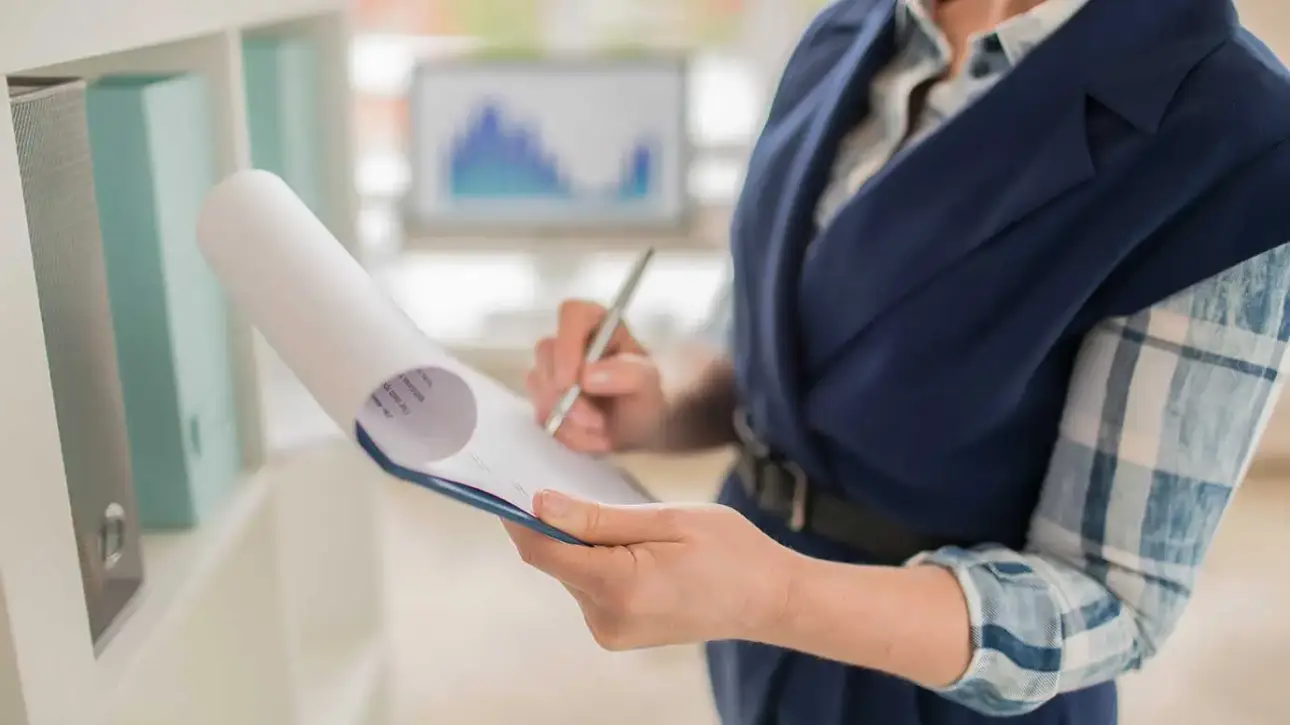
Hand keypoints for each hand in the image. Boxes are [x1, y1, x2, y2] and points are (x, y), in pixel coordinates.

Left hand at [504, 490, 799, 649]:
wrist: (771, 600)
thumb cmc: (731, 552)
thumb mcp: (668, 519)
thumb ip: (598, 517)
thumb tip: (540, 504)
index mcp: (619, 587)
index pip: (543, 549)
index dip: (519, 516)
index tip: (508, 483)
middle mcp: (607, 619)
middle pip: (555, 561)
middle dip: (556, 524)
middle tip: (575, 486)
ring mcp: (612, 632)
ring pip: (571, 573)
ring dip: (581, 543)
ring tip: (627, 522)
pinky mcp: (617, 633)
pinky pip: (589, 587)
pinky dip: (596, 561)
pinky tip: (630, 545)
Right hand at [527, 299, 667, 452]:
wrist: (647, 431)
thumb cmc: (651, 398)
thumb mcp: (650, 385)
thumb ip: (627, 374)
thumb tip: (586, 376)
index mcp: (600, 325)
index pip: (572, 314)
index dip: (566, 345)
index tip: (570, 381)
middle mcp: (573, 342)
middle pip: (546, 353)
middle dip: (565, 394)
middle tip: (595, 420)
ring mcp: (555, 370)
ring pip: (538, 387)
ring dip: (568, 419)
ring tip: (602, 431)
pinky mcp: (548, 398)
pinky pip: (542, 415)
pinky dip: (567, 434)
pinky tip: (592, 438)